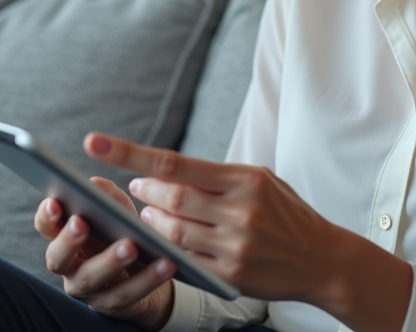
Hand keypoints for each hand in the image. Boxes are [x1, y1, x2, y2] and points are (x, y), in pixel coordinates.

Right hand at [33, 177, 175, 329]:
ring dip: (110, 261)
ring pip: (91, 278)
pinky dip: (147, 279)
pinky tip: (165, 264)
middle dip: (68, 240)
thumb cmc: (124, 232)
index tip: (54, 202)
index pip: (46, 227)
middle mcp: (69, 266)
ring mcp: (88, 289)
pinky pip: (127, 294)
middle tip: (82, 223)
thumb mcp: (119, 212)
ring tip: (130, 246)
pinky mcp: (112, 305)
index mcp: (65, 237)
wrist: (147, 270)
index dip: (46, 216)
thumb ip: (107, 196)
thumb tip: (95, 182)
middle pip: (58, 258)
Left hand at [84, 133, 342, 306]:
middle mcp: (241, 211)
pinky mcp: (232, 274)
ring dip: (152, 221)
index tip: (93, 142)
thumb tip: (161, 173)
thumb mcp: (261, 180)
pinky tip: (161, 241)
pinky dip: (166, 249)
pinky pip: (186, 260)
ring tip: (148, 213)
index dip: (129, 153)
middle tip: (136, 188)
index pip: (175, 163)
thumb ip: (216, 176)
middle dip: (146, 193)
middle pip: (171, 198)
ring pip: (174, 231)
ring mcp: (236, 245)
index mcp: (246, 179)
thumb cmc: (285, 213)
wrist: (322, 258)